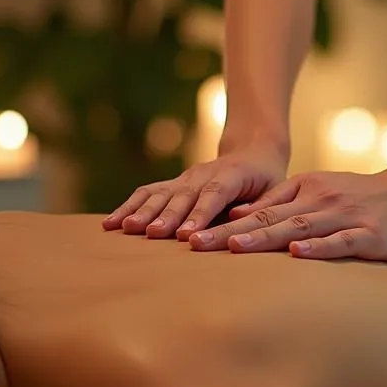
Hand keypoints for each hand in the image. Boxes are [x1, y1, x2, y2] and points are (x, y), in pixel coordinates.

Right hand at [102, 142, 287, 239]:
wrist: (253, 152)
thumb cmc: (267, 180)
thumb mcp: (275, 190)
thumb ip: (260, 206)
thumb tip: (242, 220)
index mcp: (232, 175)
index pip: (214, 195)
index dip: (200, 214)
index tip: (187, 235)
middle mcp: (203, 174)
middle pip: (182, 195)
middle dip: (167, 216)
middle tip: (151, 233)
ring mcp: (185, 178)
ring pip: (160, 193)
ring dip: (142, 211)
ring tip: (125, 228)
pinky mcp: (172, 185)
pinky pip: (147, 194)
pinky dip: (128, 207)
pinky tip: (110, 224)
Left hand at [187, 166, 386, 261]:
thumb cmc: (360, 197)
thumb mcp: (316, 190)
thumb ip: (280, 203)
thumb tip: (235, 217)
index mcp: (304, 190)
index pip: (257, 211)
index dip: (222, 224)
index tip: (189, 237)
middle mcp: (319, 201)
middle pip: (268, 219)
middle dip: (229, 233)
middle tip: (195, 245)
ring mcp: (343, 217)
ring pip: (298, 228)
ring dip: (264, 238)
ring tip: (233, 248)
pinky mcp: (368, 235)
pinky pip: (339, 242)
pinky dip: (317, 248)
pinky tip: (296, 254)